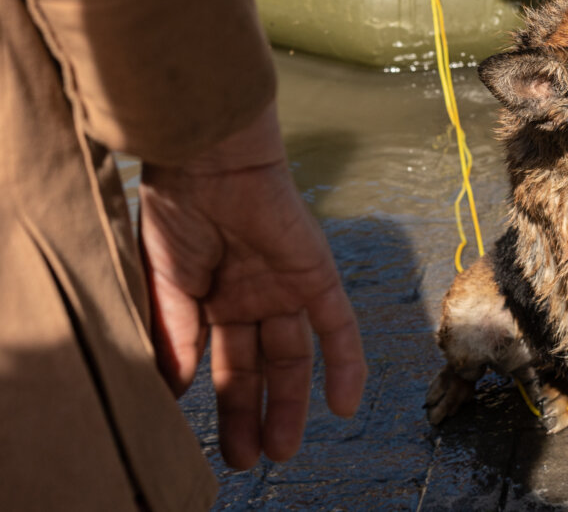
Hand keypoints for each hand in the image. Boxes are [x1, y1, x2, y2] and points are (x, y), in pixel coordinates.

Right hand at [140, 103, 366, 468]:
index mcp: (214, 299)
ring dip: (294, 402)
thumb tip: (172, 392)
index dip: (220, 404)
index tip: (210, 444)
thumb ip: (174, 336)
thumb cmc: (178, 212)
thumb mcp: (166, 285)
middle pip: (260, 367)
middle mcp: (254, 297)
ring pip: (295, 357)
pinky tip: (345, 407)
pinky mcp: (317, 275)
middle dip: (253, 413)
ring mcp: (287, 288)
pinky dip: (346, 364)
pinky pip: (339, 326)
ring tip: (281, 450)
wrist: (210, 161)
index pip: (222, 363)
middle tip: (246, 460)